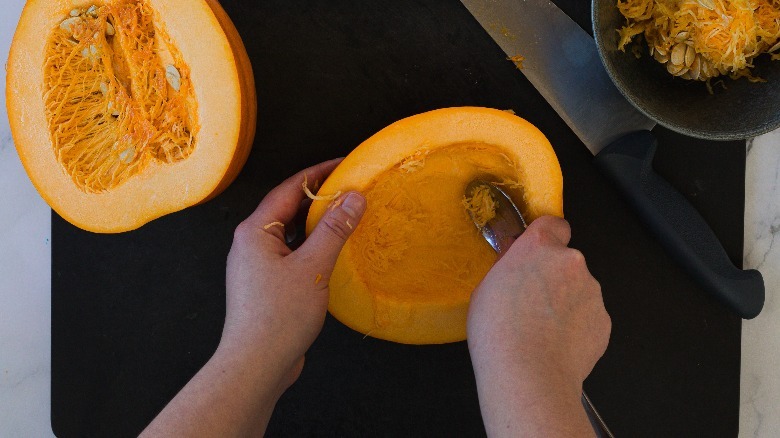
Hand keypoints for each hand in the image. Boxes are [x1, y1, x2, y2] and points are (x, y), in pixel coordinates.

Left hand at [142, 159, 365, 436]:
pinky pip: (292, 254)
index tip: (345, 164)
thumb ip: (334, 229)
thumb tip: (353, 197)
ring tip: (347, 217)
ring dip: (317, 224)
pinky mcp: (267, 285)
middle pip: (288, 208)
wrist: (256, 364)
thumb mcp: (313, 266)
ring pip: (291, 233)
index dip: (319, 173)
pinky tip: (334, 253)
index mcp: (255, 231)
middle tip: (351, 189)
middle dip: (320, 198)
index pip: (290, 188)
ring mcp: (257, 265)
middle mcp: (251, 243)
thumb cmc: (278, 316)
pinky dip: (313, 247)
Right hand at [467, 215, 610, 436]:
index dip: (546, 236)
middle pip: (565, 261)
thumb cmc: (498, 332)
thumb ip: (509, 268)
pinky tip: (555, 343)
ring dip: (565, 302)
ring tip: (541, 329)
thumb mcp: (486, 287)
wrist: (528, 375)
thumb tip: (517, 265)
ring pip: (578, 290)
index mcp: (539, 247)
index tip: (538, 249)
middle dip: (552, 276)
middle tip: (530, 301)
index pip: (554, 223)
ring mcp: (591, 292)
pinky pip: (588, 317)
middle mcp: (571, 262)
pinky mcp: (603, 321)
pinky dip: (575, 326)